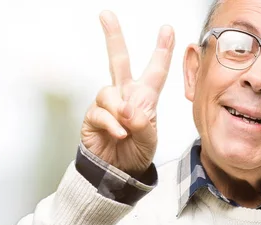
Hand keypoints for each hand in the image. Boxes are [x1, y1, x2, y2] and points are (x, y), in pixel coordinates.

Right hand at [81, 10, 174, 175]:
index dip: (162, 50)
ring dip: (120, 110)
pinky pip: (100, 112)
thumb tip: (128, 111)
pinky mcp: (93, 117)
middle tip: (106, 15)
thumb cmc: (137, 152)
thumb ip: (143, 125)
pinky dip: (112, 124)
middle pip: (118, 61)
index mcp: (144, 97)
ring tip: (128, 127)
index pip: (155, 71)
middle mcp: (124, 95)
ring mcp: (107, 105)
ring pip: (108, 92)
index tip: (168, 30)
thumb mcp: (149, 140)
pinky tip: (119, 134)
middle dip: (113, 37)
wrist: (119, 172)